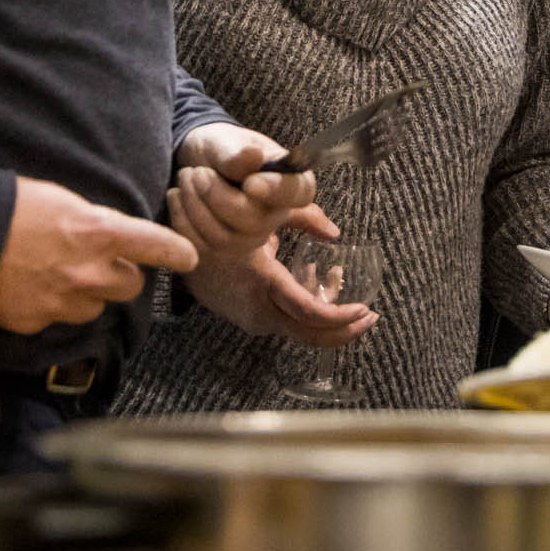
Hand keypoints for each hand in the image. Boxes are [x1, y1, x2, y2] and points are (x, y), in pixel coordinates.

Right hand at [0, 177, 199, 334]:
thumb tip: (112, 237)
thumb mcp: (65, 201)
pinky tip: (33, 288)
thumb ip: (96, 224)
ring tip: (59, 275)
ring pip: (97, 308)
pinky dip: (53, 308)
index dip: (176, 252)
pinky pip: (60, 320)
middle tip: (99, 262)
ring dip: (88, 295)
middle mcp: (89, 273)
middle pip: (131, 286)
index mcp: (100, 234)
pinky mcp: (37, 323)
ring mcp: (63, 302)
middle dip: (120, 276)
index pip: (155, 246)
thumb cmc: (13, 206)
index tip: (189, 258)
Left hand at [171, 123, 334, 256]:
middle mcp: (277, 214)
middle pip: (253, 221)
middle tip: (196, 172)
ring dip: (195, 205)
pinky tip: (177, 196)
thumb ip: (237, 152)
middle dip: (216, 196)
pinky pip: (201, 246)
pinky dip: (182, 219)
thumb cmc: (221, 149)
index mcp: (291, 182)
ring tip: (186, 177)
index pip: (297, 193)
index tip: (250, 183)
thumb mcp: (226, 141)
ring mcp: (252, 237)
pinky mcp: (225, 249)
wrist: (199, 163)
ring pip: (223, 238)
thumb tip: (253, 156)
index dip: (276, 191)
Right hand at [183, 235, 378, 347]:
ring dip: (328, 316)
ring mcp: (252, 319)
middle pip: (310, 336)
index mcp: (261, 283)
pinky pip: (287, 320)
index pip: (308, 312)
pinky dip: (308, 308)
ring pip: (301, 330)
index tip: (366, 310)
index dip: (340, 316)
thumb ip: (304, 217)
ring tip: (345, 286)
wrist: (178, 244)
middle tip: (371, 316)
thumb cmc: (221, 222)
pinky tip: (317, 277)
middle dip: (345, 330)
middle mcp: (258, 310)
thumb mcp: (263, 215)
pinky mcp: (250, 317)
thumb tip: (335, 232)